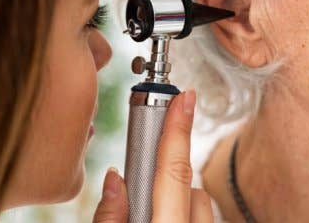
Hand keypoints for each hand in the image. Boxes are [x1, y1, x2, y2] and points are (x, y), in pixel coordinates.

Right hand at [93, 90, 213, 222]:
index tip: (184, 98)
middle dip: (166, 181)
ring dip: (178, 202)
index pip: (174, 172)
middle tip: (140, 195)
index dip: (178, 131)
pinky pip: (201, 219)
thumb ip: (108, 217)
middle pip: (190, 186)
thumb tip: (114, 178)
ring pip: (199, 203)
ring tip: (149, 217)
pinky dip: (185, 216)